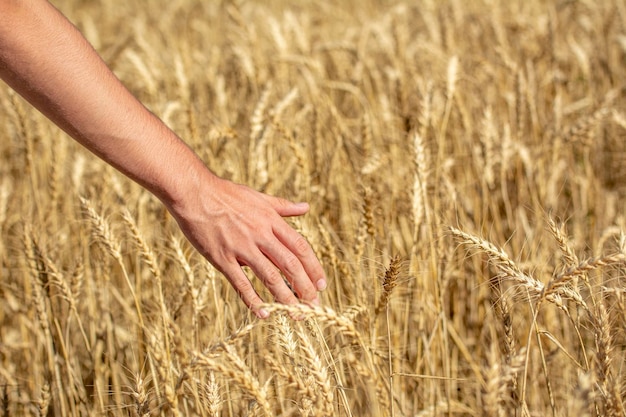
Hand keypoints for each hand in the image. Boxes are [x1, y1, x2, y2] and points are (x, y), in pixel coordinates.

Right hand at [167, 174, 326, 317]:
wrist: (194, 192)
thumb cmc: (226, 194)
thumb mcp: (258, 197)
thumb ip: (283, 207)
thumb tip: (306, 208)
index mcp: (271, 220)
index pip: (300, 247)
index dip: (313, 267)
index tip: (322, 284)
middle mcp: (260, 234)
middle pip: (290, 264)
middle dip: (305, 287)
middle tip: (314, 306)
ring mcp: (241, 247)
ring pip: (270, 276)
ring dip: (286, 298)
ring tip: (297, 314)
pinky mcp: (222, 257)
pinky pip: (240, 282)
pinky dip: (253, 299)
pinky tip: (264, 313)